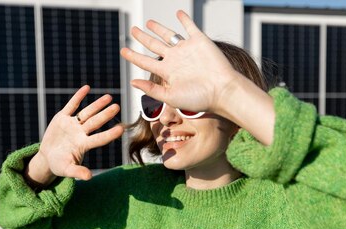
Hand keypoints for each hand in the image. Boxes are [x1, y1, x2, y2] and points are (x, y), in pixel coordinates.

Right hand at [37, 85, 123, 180]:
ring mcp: (72, 125)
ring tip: (109, 97)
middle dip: (106, 114)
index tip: (121, 129)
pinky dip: (78, 97)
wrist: (47, 157)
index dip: (110, 134)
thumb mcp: (66, 170)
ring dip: (97, 104)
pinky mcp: (62, 118)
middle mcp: (80, 133)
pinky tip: (87, 88)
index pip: (99, 139)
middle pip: (95, 122)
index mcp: (83, 145)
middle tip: (117, 107)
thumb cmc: (59, 165)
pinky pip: (71, 105)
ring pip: (87, 113)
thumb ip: (77, 172)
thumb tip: (89, 177)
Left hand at [119, 10, 239, 114]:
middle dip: (142, 37)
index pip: (145, 61)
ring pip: (168, 35)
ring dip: (158, 28)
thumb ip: (152, 90)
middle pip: (154, 45)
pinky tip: (178, 13)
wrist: (222, 90)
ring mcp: (187, 49)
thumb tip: (132, 82)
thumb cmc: (198, 98)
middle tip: (132, 30)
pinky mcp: (200, 41)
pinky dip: (184, 19)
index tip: (123, 50)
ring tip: (148, 23)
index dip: (133, 56)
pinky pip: (190, 27)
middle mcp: (175, 59)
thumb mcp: (171, 97)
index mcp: (167, 72)